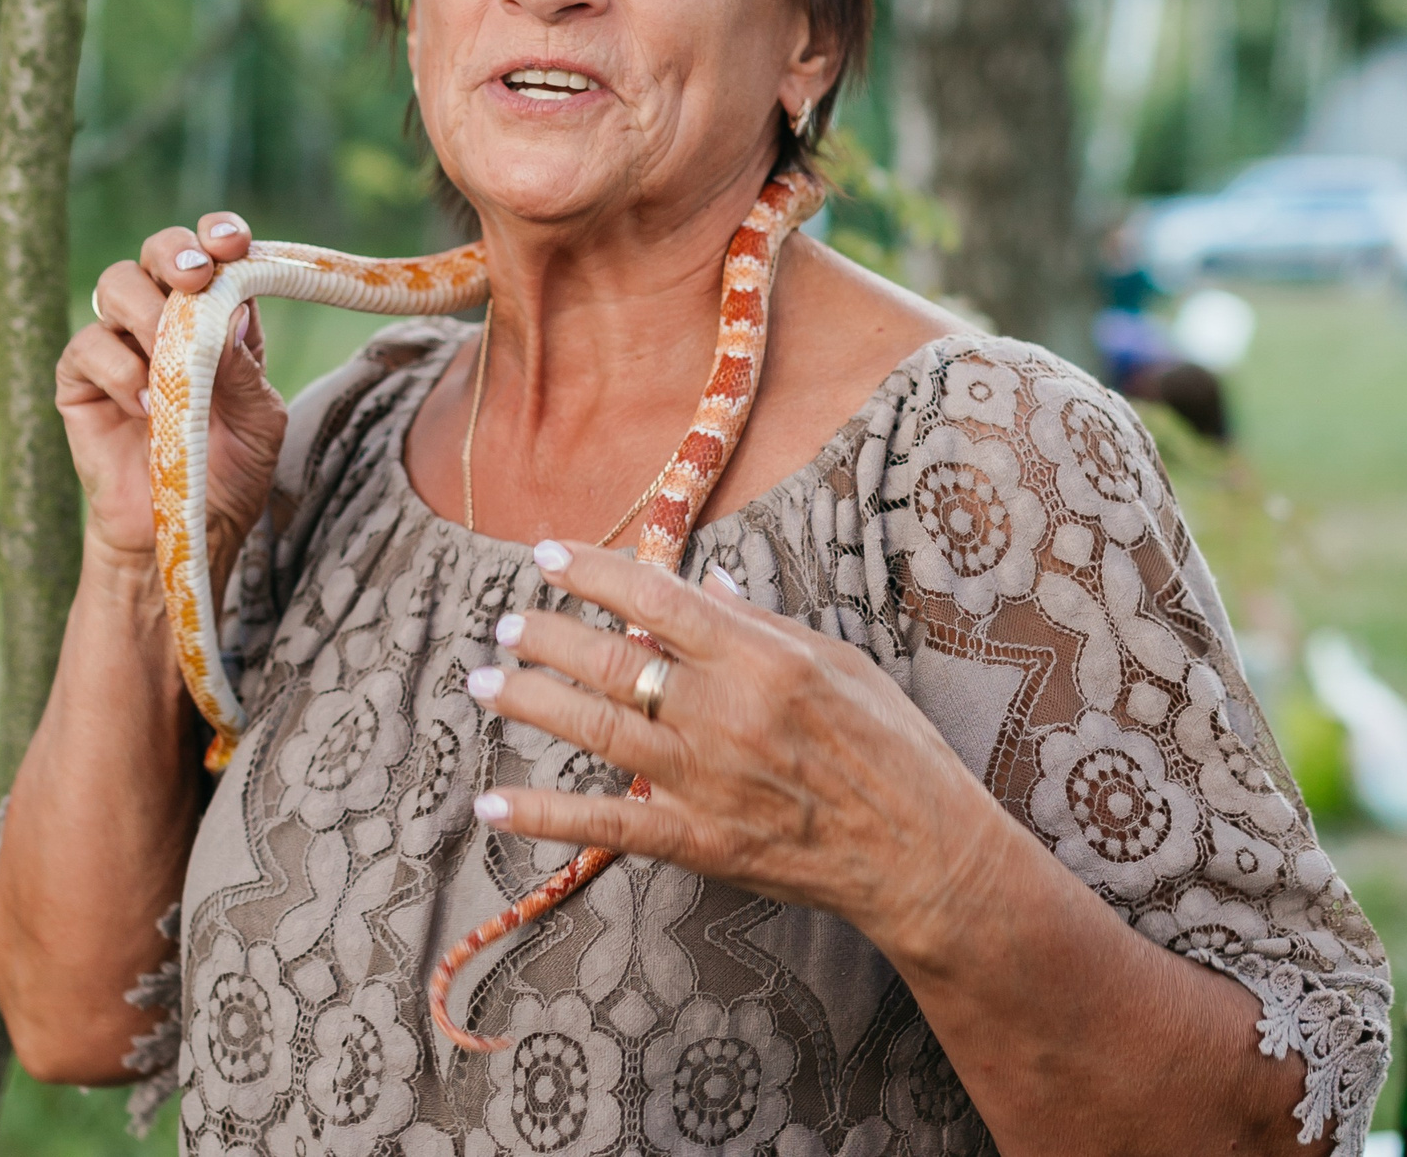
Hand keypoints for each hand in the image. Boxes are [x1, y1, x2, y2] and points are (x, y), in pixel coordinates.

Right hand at [54, 213, 287, 564]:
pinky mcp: (80, 379)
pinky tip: (146, 407)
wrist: (183, 533)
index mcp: (217, 318)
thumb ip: (245, 368)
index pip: (214, 255)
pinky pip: (89, 346)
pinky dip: (122, 371)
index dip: (218, 236)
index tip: (232, 243)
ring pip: (115, 284)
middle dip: (174, 252)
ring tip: (171, 361)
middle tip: (193, 278)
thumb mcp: (259, 421)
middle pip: (157, 252)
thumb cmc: (227, 476)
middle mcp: (166, 320)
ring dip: (147, 312)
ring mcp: (119, 345)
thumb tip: (230, 313)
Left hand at [465, 540, 1026, 966]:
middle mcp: (726, 711)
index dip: (592, 572)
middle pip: (613, 661)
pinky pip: (608, 825)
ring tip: (484, 681)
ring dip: (530, 703)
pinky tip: (492, 801)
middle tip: (506, 622)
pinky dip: (544, 814)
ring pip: (597, 731)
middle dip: (546, 635)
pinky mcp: (701, 841)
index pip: (656, 597)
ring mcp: (709, 780)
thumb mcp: (840, 661)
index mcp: (762, 656)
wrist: (922, 852)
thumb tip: (706, 583)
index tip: (547, 554)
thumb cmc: (892, 747)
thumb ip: (764, 623)